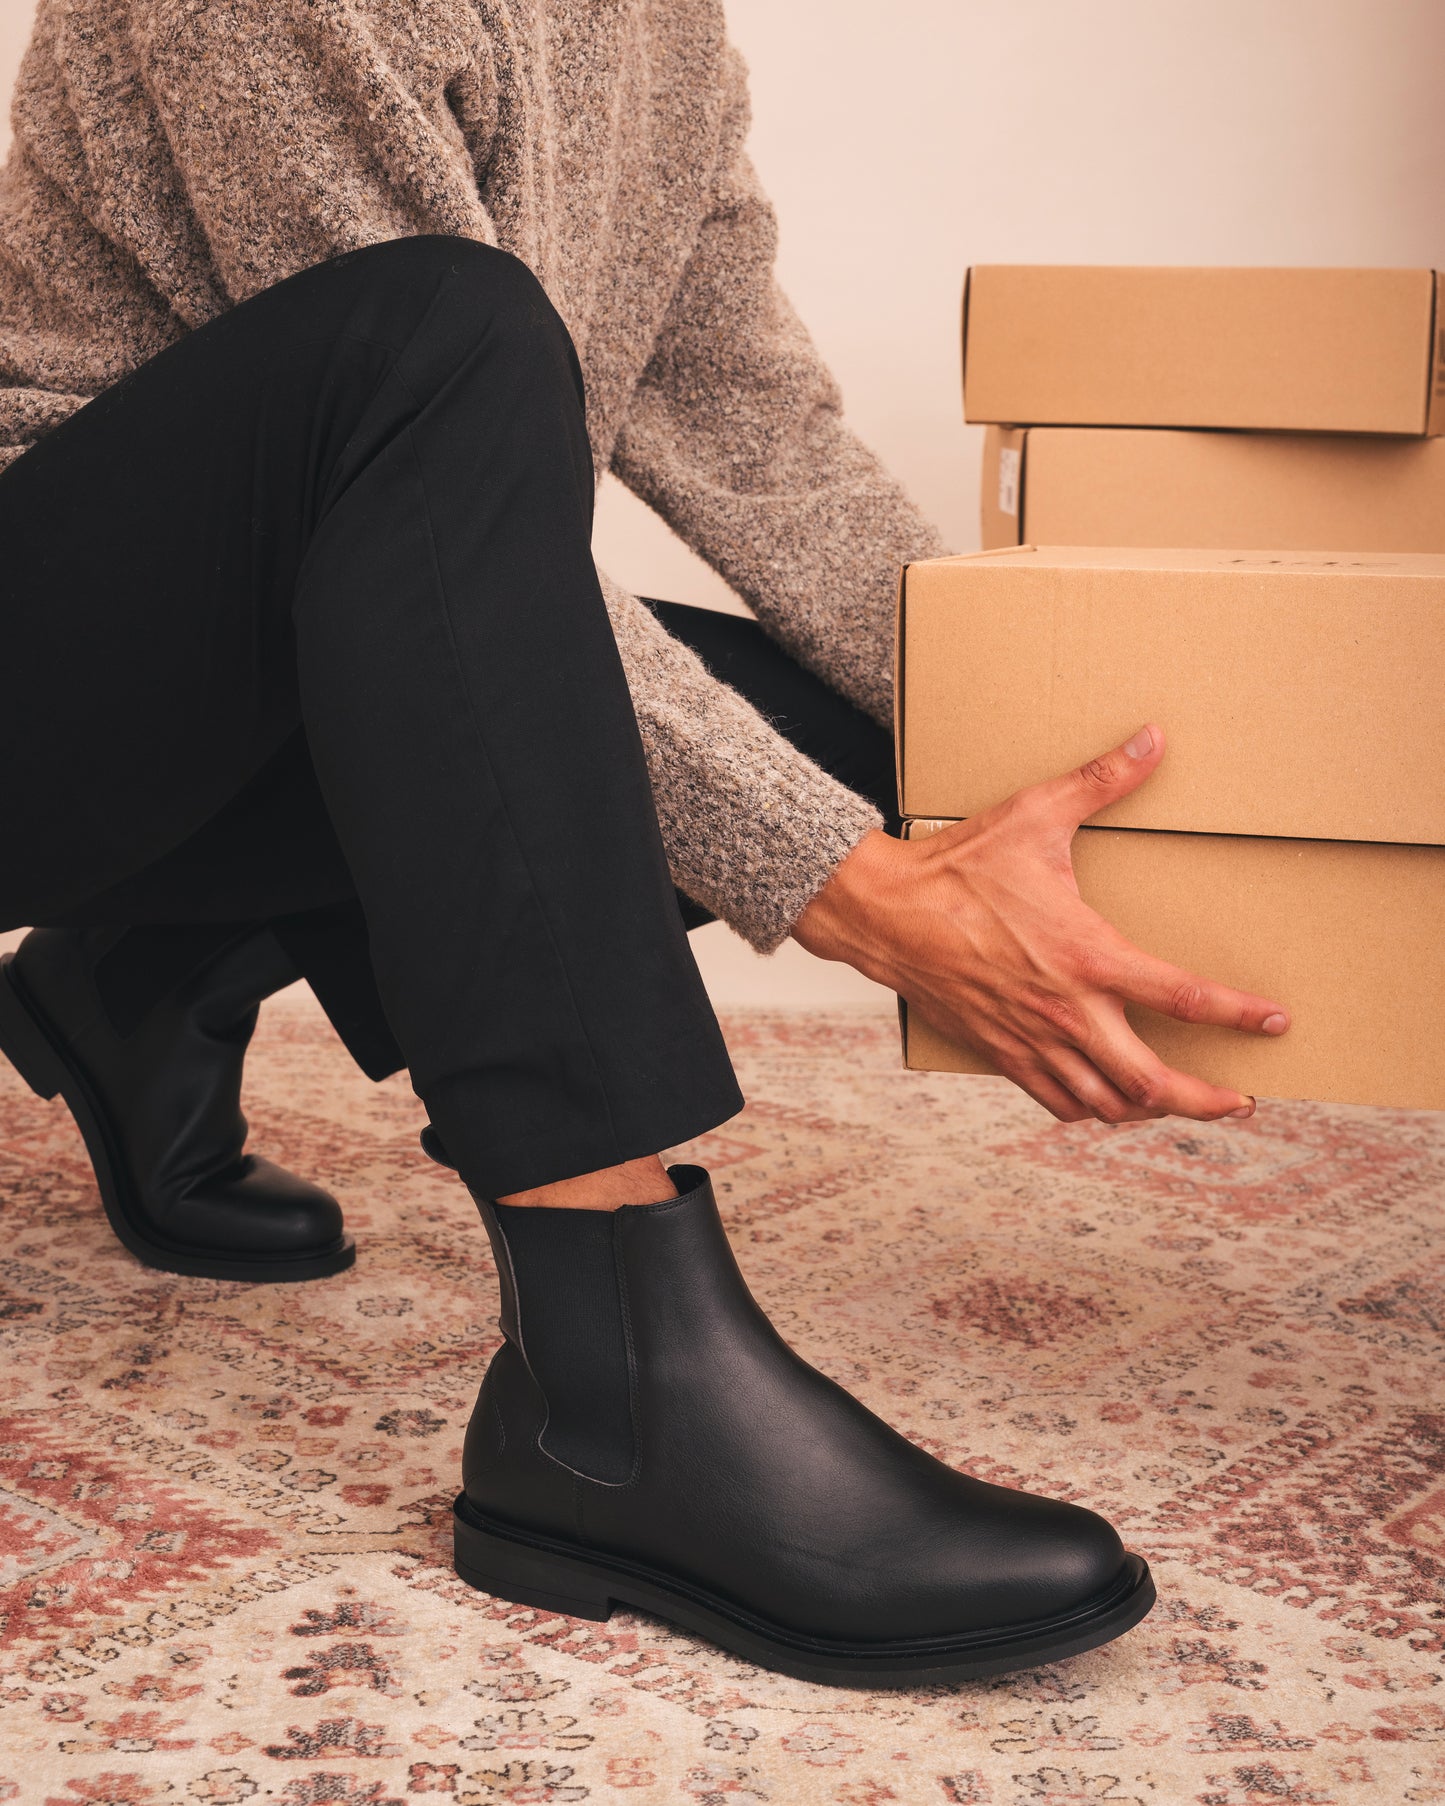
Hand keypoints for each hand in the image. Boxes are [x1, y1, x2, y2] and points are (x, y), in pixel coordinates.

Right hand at [793, 724, 1289, 1124]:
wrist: (885, 913)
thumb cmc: (959, 866)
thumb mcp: (1036, 815)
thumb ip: (1101, 781)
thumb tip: (1153, 739)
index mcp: (1088, 956)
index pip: (1184, 997)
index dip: (1239, 1014)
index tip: (1275, 1021)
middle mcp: (1066, 1011)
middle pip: (1151, 1083)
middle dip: (1204, 1100)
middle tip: (1238, 1099)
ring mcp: (1032, 1039)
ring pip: (1106, 1104)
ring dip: (1150, 1110)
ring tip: (1181, 1104)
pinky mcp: (1001, 1053)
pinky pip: (1056, 1103)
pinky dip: (1091, 1110)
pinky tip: (1107, 1103)